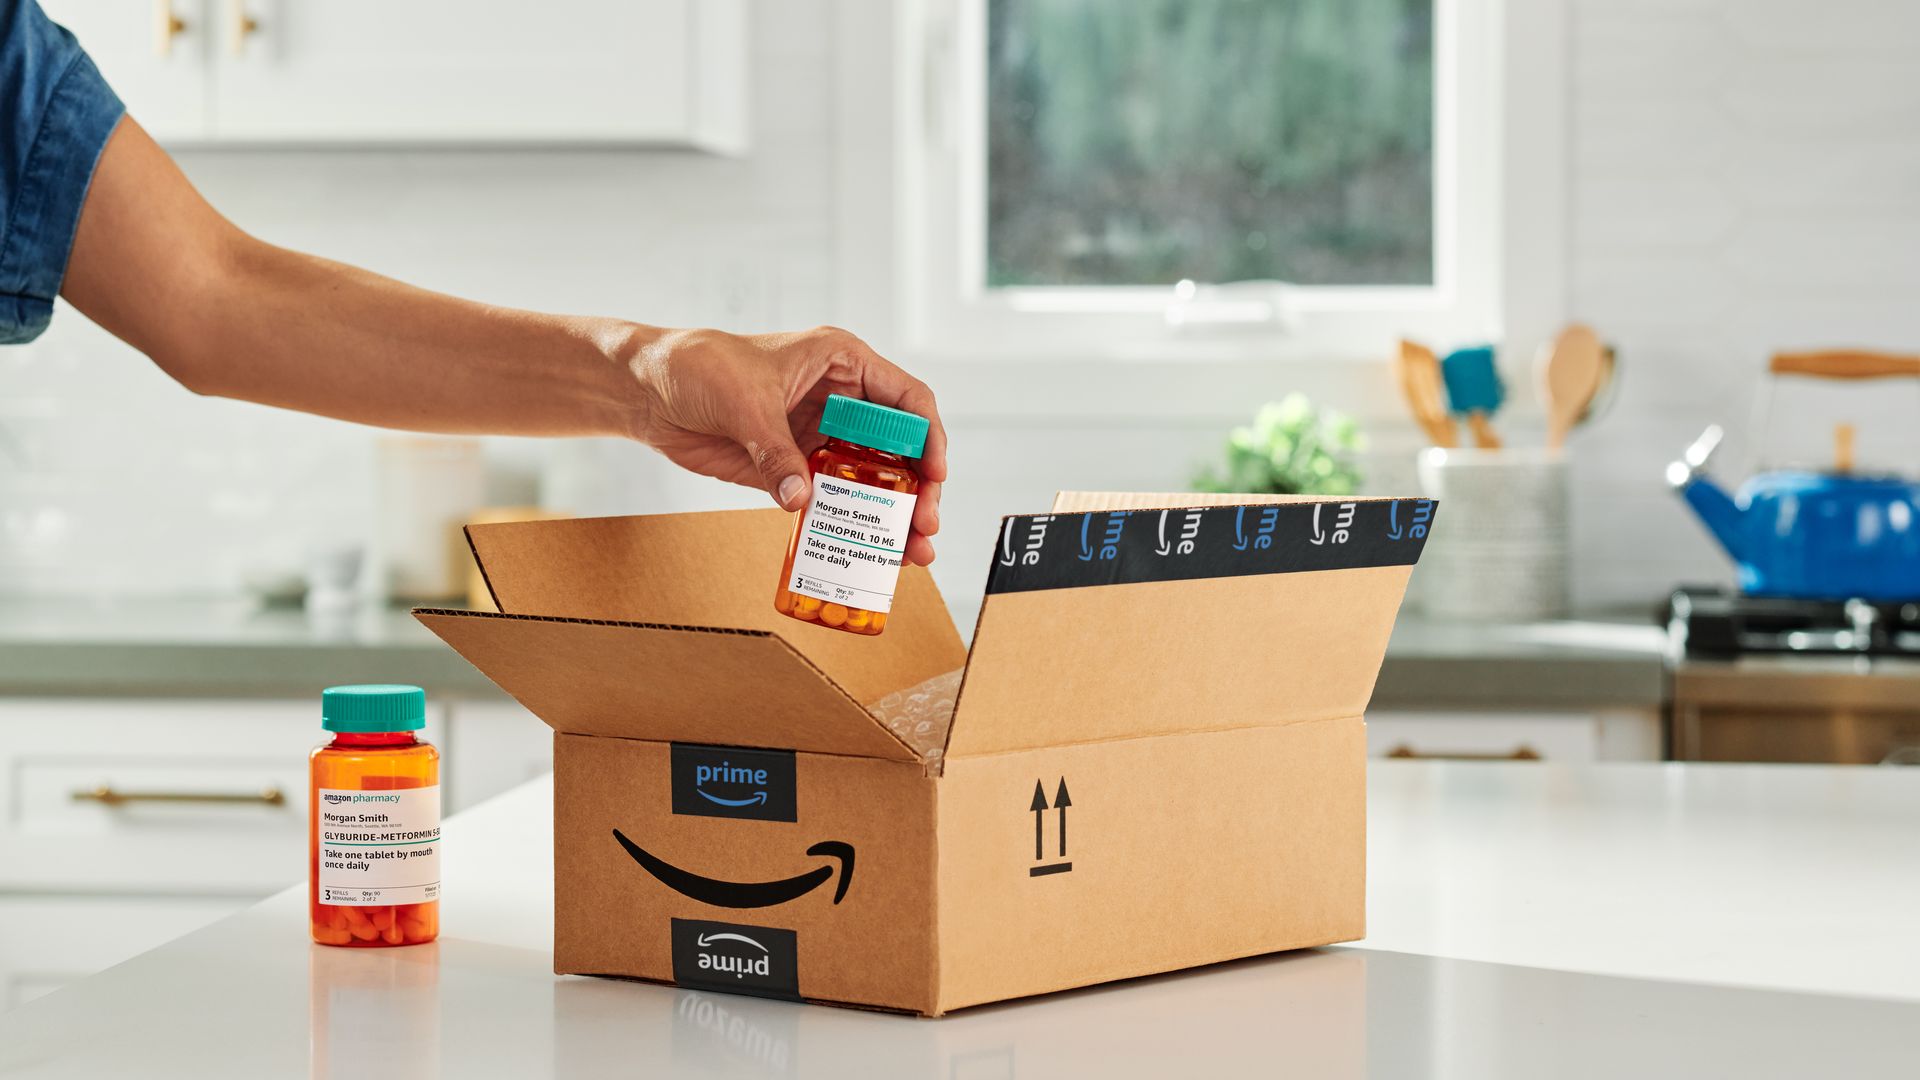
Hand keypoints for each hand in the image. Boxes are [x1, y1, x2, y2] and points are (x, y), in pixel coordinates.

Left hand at [626, 325, 947, 564]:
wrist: (647, 390)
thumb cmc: (697, 366)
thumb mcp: (743, 402)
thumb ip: (775, 452)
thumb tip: (802, 499)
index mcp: (842, 364)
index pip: (906, 400)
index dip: (928, 437)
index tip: (934, 475)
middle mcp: (841, 401)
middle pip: (899, 448)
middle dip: (918, 490)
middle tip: (923, 528)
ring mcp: (821, 438)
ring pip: (873, 481)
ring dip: (893, 517)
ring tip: (908, 555)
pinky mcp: (795, 469)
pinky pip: (834, 501)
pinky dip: (852, 527)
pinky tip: (868, 553)